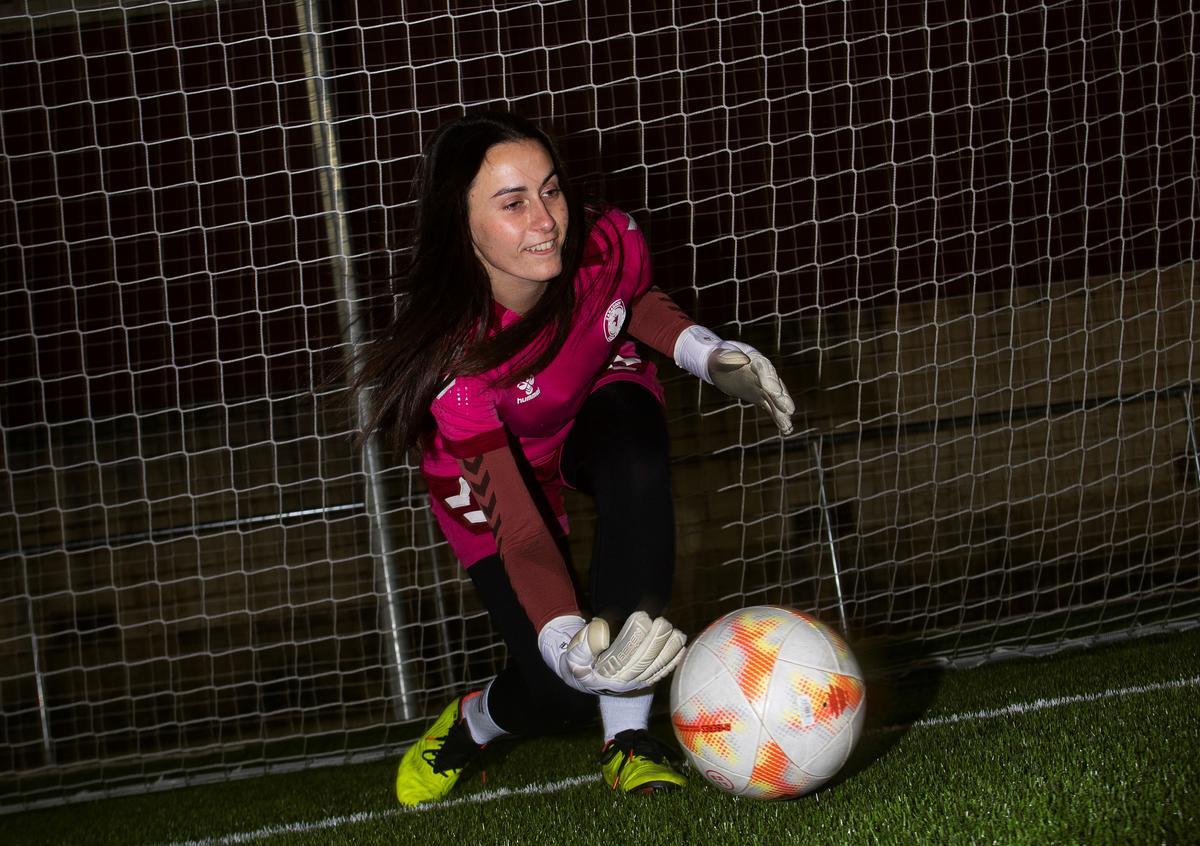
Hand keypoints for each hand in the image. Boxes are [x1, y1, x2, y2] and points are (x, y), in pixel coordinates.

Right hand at [538, 612, 686, 694]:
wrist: (584, 681)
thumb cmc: (578, 664)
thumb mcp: (572, 656)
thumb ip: (584, 644)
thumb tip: (601, 629)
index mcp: (603, 675)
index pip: (622, 654)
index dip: (634, 636)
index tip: (642, 617)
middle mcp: (622, 682)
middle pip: (643, 661)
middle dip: (656, 641)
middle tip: (663, 622)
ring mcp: (635, 683)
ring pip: (654, 668)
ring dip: (668, 651)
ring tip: (677, 633)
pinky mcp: (642, 682)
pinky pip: (660, 673)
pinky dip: (672, 662)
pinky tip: (682, 648)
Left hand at [707, 342, 795, 434]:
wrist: (725, 365)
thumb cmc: (721, 358)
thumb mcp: (720, 357)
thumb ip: (726, 358)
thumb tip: (734, 358)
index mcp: (755, 360)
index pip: (764, 369)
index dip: (770, 380)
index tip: (776, 392)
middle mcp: (764, 374)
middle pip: (774, 385)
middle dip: (781, 398)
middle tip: (789, 410)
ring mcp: (764, 387)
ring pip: (775, 399)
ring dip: (782, 412)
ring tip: (788, 426)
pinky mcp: (762, 397)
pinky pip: (771, 408)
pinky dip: (778, 418)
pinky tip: (786, 429)